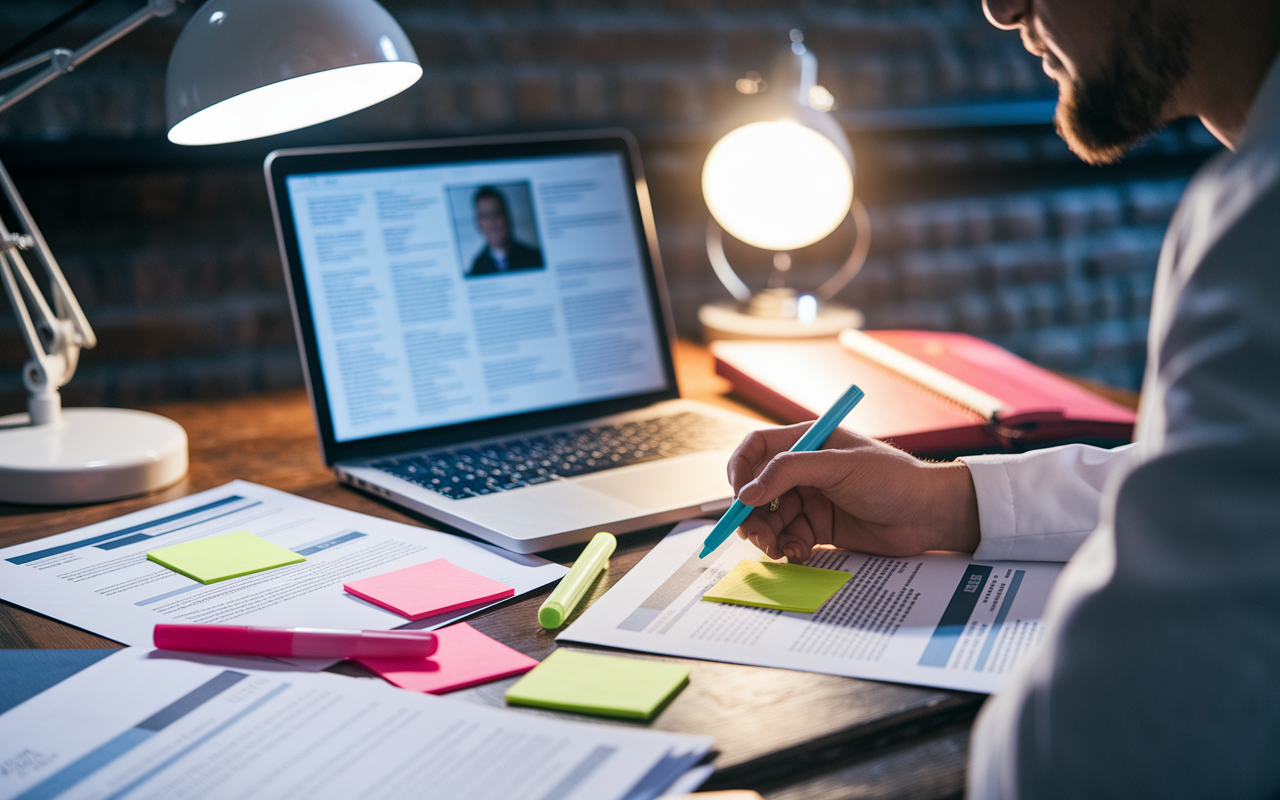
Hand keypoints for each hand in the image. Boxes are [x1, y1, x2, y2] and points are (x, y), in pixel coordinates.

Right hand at [727, 424, 980, 562]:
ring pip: (770, 518)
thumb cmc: (892, 479)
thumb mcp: (838, 466)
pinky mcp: (820, 528)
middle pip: (757, 489)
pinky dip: (787, 547)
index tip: (738, 497)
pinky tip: (799, 552)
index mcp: (807, 442)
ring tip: (778, 548)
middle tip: (754, 535)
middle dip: (751, 513)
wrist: (928, 515)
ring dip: (767, 535)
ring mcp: (811, 499)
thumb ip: (788, 473)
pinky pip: (789, 537)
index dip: (740, 471)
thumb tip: (746, 493)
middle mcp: (804, 470)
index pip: (757, 449)